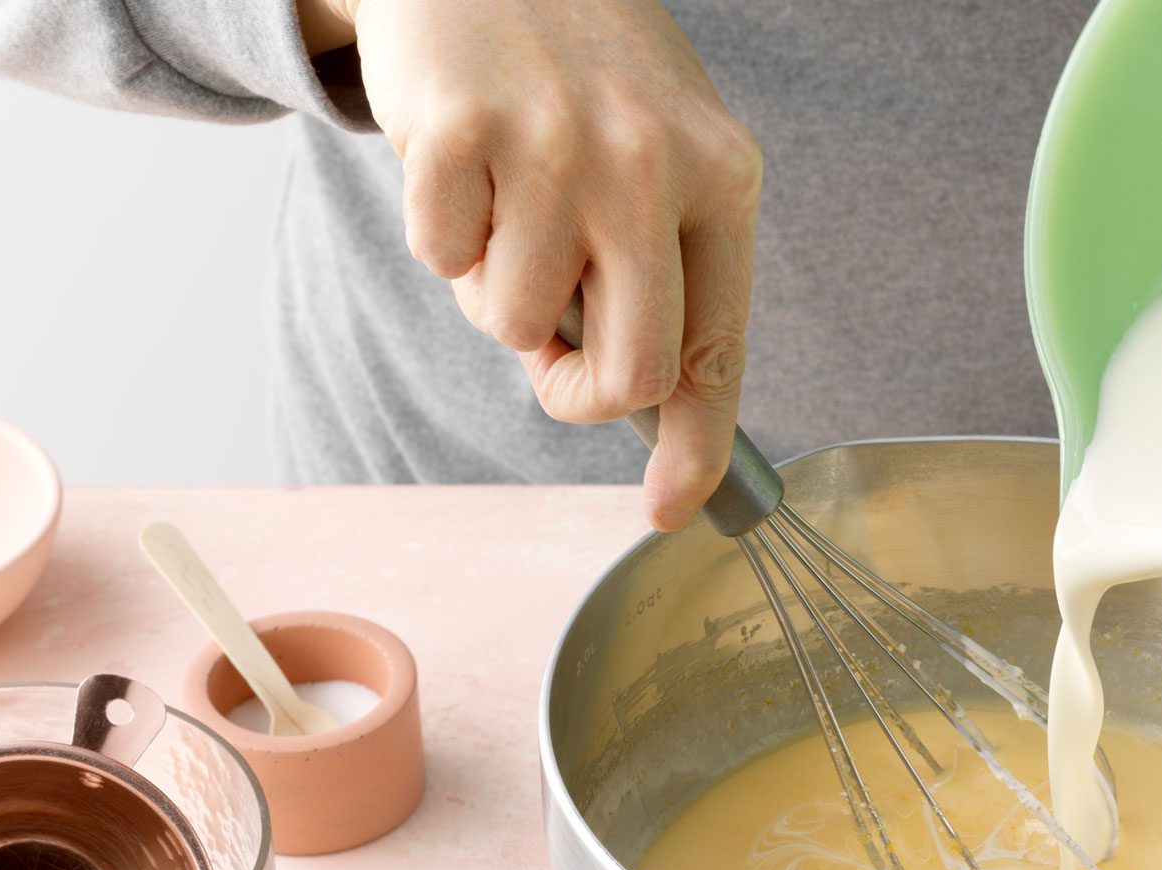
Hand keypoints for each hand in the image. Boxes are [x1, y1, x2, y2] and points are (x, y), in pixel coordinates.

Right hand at [310, 0, 762, 529]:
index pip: (718, 350)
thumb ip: (665, 269)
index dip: (696, 450)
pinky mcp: (460, 130)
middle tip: (552, 354)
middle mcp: (650, 164)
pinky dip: (439, 233)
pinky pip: (441, 258)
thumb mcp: (663, 148)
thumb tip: (650, 416)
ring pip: (515, 325)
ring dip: (495, 289)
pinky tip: (463, 161)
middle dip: (576, 393)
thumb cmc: (580, 67)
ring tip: (506, 203)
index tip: (670, 510)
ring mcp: (554, 147)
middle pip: (627, 375)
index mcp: (722, 177)